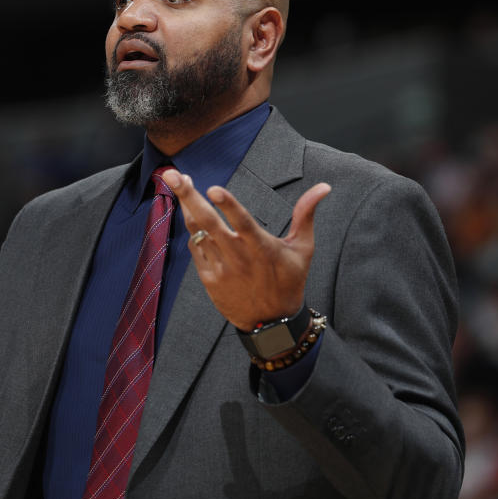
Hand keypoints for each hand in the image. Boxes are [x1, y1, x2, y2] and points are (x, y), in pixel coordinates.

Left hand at [162, 168, 330, 331]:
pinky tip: (192, 215)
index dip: (228, 205)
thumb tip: (323, 187)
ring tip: (179, 183)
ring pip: (197, 232)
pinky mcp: (209, 279)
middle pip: (209, 222)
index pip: (243, 222)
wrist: (271, 323)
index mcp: (262, 248)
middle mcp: (238, 257)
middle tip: (173, 175)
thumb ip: (306, 214)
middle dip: (189, 196)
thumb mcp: (303, 248)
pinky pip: (195, 249)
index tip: (213, 189)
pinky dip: (193, 231)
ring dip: (186, 207)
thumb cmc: (290, 280)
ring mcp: (221, 269)